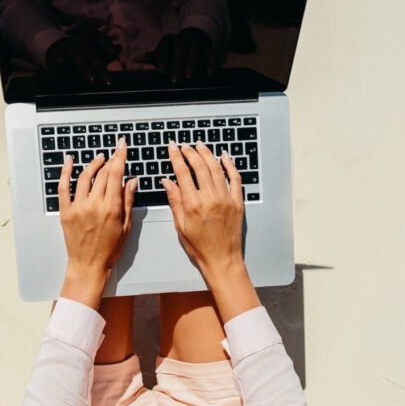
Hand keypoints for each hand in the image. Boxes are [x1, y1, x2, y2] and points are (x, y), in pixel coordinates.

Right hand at [45, 28, 120, 87]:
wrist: (58, 49)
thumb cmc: (82, 52)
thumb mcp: (95, 50)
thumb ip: (107, 52)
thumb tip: (119, 48)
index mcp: (90, 37)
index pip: (99, 38)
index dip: (106, 44)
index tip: (112, 52)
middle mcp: (79, 40)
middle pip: (91, 52)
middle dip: (100, 68)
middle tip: (107, 83)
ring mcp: (66, 46)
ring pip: (76, 57)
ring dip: (85, 69)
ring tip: (92, 82)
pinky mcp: (55, 53)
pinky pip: (58, 57)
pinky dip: (60, 60)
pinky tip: (62, 64)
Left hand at [58, 138, 136, 308]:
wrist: (88, 265)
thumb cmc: (109, 250)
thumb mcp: (125, 227)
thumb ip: (128, 202)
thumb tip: (132, 181)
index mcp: (111, 208)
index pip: (116, 174)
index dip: (120, 156)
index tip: (122, 145)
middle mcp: (94, 205)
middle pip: (102, 174)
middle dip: (110, 160)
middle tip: (114, 155)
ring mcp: (78, 207)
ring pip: (84, 177)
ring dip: (92, 164)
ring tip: (99, 159)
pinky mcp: (65, 212)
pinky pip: (63, 188)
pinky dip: (65, 172)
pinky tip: (69, 162)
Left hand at [144, 28, 216, 84]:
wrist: (196, 36)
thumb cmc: (175, 50)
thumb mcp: (165, 52)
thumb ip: (155, 57)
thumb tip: (140, 58)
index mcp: (170, 40)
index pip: (164, 45)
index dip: (162, 57)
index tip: (161, 70)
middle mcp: (183, 39)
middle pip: (179, 48)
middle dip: (177, 64)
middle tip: (175, 80)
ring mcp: (197, 42)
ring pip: (195, 49)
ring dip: (191, 63)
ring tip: (189, 77)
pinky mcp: (209, 48)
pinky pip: (211, 54)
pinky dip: (210, 63)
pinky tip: (208, 73)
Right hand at [160, 141, 259, 320]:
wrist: (222, 259)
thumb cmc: (200, 247)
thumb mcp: (180, 225)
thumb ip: (175, 201)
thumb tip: (167, 181)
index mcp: (193, 205)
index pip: (183, 173)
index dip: (176, 157)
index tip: (172, 148)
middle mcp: (210, 198)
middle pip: (200, 167)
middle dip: (190, 152)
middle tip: (184, 145)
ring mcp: (225, 199)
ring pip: (216, 168)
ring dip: (207, 154)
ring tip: (200, 146)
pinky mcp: (237, 202)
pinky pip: (235, 178)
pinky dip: (229, 165)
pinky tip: (224, 157)